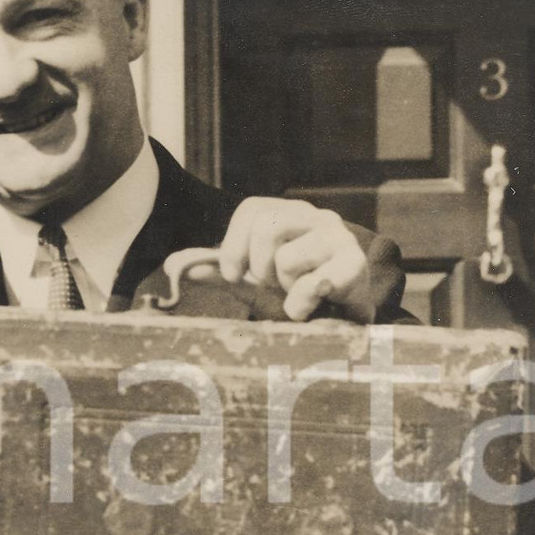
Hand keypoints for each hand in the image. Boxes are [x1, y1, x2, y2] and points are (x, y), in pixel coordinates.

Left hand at [217, 197, 373, 322]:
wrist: (343, 325)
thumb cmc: (299, 297)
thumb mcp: (255, 285)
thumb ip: (223, 274)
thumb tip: (179, 265)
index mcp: (291, 214)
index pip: (252, 209)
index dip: (232, 245)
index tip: (232, 276)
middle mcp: (316, 217)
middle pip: (267, 226)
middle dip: (260, 268)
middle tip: (274, 286)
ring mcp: (338, 237)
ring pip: (287, 258)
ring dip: (285, 288)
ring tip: (300, 294)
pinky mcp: (355, 264)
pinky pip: (312, 284)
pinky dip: (301, 306)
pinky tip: (315, 307)